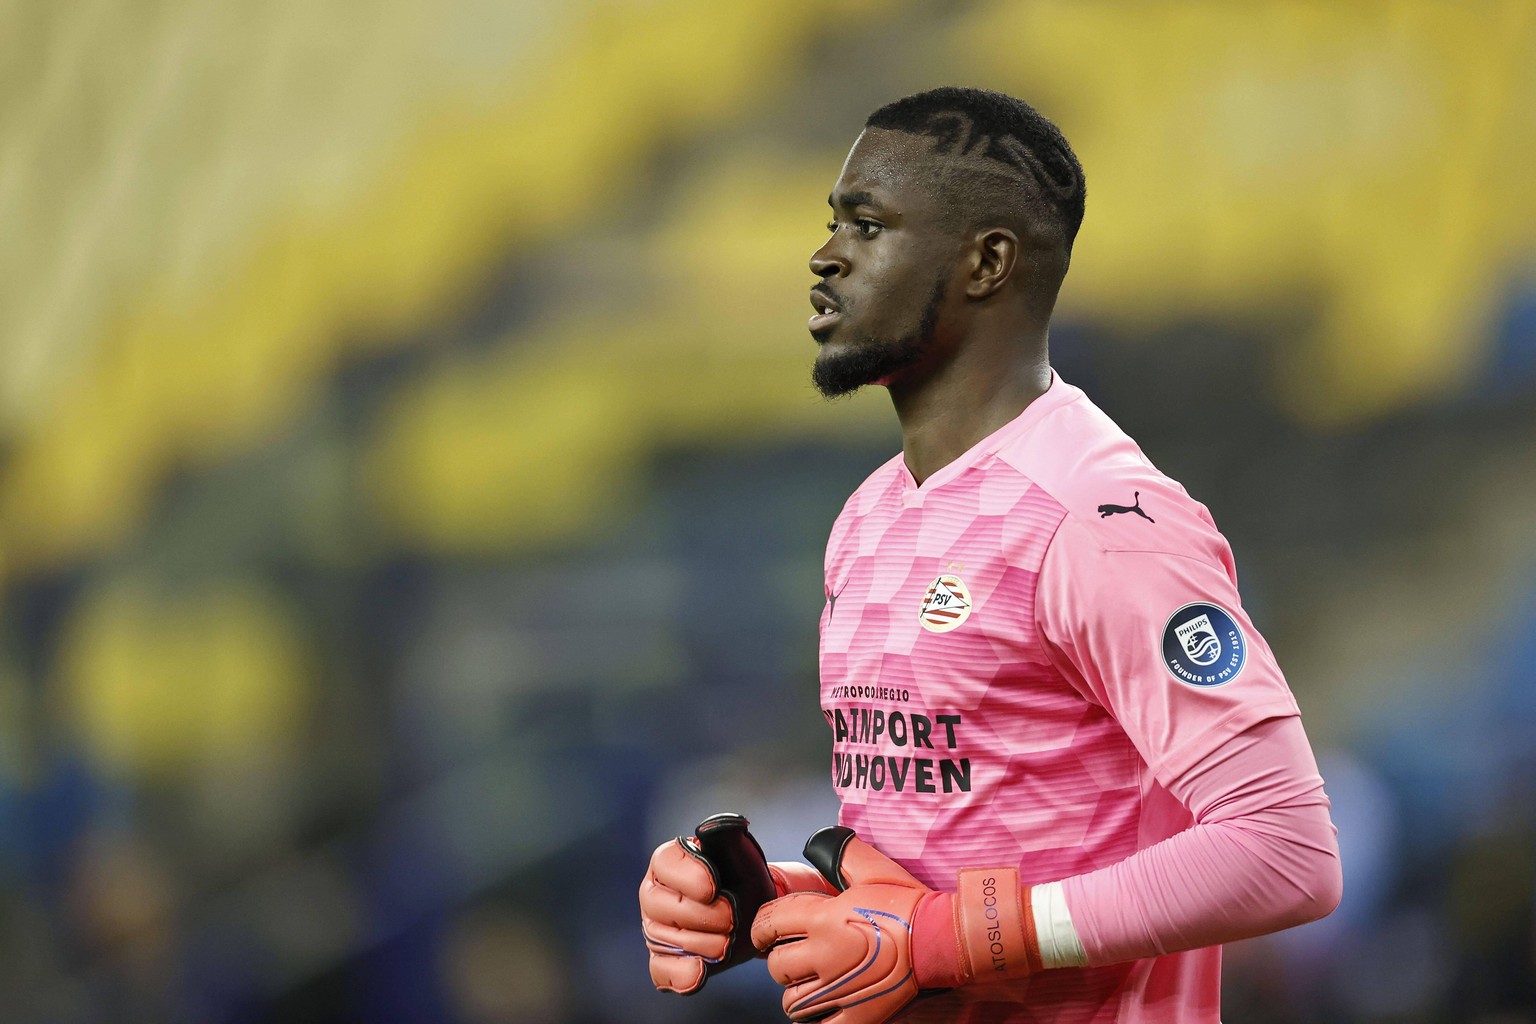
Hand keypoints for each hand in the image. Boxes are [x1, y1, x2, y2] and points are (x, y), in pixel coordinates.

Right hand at [638, 813, 778, 993]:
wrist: (754, 911)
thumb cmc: (744, 877)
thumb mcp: (740, 853)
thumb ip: (726, 836)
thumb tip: (710, 827)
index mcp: (668, 861)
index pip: (664, 864)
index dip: (687, 877)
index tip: (714, 887)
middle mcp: (654, 893)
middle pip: (661, 906)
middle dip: (702, 916)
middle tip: (733, 919)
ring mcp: (656, 928)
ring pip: (664, 939)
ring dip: (702, 944)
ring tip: (729, 941)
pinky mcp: (664, 959)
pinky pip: (661, 971)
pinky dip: (679, 974)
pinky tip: (699, 973)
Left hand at [752, 827, 1039, 1023]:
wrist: (941, 938)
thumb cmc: (909, 904)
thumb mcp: (873, 870)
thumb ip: (842, 856)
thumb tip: (819, 845)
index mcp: (823, 918)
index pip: (768, 924)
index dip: (760, 928)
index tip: (764, 932)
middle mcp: (825, 954)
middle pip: (776, 966)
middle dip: (781, 960)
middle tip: (795, 955)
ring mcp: (838, 989)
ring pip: (791, 1001)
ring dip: (796, 991)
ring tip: (810, 983)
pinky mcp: (856, 1014)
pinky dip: (818, 1018)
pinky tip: (826, 1006)